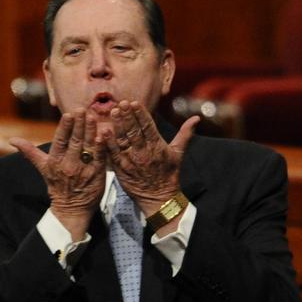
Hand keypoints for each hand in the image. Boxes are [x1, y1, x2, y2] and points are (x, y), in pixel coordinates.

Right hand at [10, 109, 106, 239]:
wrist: (71, 210)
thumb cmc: (57, 185)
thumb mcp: (42, 168)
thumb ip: (30, 152)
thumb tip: (11, 140)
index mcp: (55, 161)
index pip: (60, 141)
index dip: (64, 127)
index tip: (68, 114)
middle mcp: (69, 164)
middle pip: (74, 141)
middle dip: (79, 125)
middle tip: (83, 109)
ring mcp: (83, 169)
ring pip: (87, 147)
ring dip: (90, 131)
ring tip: (93, 117)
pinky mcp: (97, 174)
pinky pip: (100, 158)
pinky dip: (101, 147)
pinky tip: (103, 135)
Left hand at [104, 100, 199, 218]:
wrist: (159, 198)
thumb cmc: (169, 175)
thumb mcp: (178, 153)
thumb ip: (185, 134)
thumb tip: (197, 118)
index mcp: (157, 146)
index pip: (148, 126)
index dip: (141, 114)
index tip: (134, 103)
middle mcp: (144, 152)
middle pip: (134, 131)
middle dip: (128, 116)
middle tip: (122, 103)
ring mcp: (131, 160)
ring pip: (123, 139)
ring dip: (118, 125)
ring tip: (114, 112)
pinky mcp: (121, 169)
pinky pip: (114, 154)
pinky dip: (108, 143)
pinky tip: (104, 131)